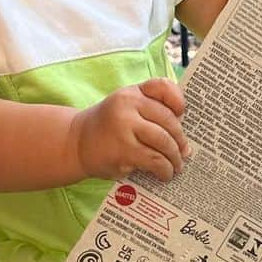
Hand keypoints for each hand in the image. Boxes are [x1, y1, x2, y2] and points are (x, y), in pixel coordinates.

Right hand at [72, 78, 189, 181]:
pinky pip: (154, 160)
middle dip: (180, 139)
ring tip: (177, 166)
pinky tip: (165, 174)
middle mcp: (128, 105)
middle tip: (184, 152)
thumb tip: (183, 133)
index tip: (182, 115)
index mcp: (132, 93)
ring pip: (164, 141)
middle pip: (168, 120)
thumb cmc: (108, 126)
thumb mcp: (125, 108)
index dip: (178, 101)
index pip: (162, 87)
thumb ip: (150, 109)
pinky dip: (164, 169)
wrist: (77, 143)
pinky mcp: (123, 150)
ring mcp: (125, 127)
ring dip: (175, 157)